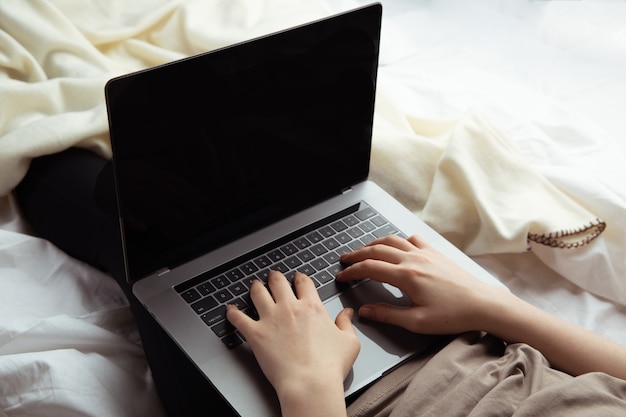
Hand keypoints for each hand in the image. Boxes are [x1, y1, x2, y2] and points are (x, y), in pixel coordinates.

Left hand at [226, 271, 359, 416]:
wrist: (310, 382)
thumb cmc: (329, 366)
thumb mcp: (349, 342)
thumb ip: (346, 324)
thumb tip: (347, 313)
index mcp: (312, 307)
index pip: (303, 282)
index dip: (299, 278)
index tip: (297, 278)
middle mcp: (289, 308)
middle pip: (278, 282)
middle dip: (274, 277)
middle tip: (272, 276)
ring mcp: (271, 318)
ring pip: (258, 293)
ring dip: (255, 287)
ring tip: (253, 285)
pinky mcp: (256, 334)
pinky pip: (239, 318)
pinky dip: (232, 312)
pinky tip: (229, 309)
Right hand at [336, 234, 505, 334]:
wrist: (483, 304)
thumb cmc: (453, 315)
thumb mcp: (416, 321)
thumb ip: (387, 314)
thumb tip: (364, 311)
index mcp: (406, 276)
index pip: (370, 268)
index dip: (352, 271)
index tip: (341, 276)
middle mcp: (413, 259)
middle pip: (376, 250)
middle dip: (357, 254)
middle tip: (345, 259)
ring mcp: (425, 253)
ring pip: (392, 240)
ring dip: (374, 244)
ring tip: (363, 250)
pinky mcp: (435, 253)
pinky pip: (412, 239)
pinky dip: (399, 240)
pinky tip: (397, 247)